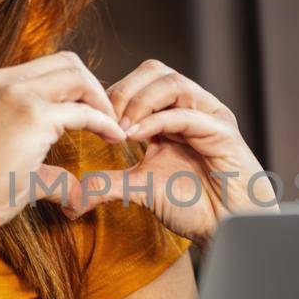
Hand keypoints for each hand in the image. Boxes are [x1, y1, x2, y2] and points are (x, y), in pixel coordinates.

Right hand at [0, 50, 125, 241]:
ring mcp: (16, 95)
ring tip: (113, 127)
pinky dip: (104, 122)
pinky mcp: (33, 116)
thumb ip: (44, 166)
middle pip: (67, 62)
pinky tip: (115, 138)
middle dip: (94, 87)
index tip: (92, 112)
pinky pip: (83, 111)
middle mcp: (3, 81)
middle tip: (109, 117)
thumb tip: (73, 190)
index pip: (48, 67)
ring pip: (77, 77)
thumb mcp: (10, 161)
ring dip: (101, 100)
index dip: (78, 85)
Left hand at [81, 59, 277, 244]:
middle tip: (105, 119)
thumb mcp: (140, 188)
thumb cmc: (193, 205)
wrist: (227, 227)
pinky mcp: (223, 132)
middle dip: (123, 91)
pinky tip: (136, 136)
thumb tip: (71, 199)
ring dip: (140, 101)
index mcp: (171, 114)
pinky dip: (158, 119)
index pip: (139, 80)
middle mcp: (191, 108)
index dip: (112, 93)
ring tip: (122, 128)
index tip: (92, 119)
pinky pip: (188, 113)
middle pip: (155, 71)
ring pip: (172, 83)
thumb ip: (108, 184)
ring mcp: (209, 116)